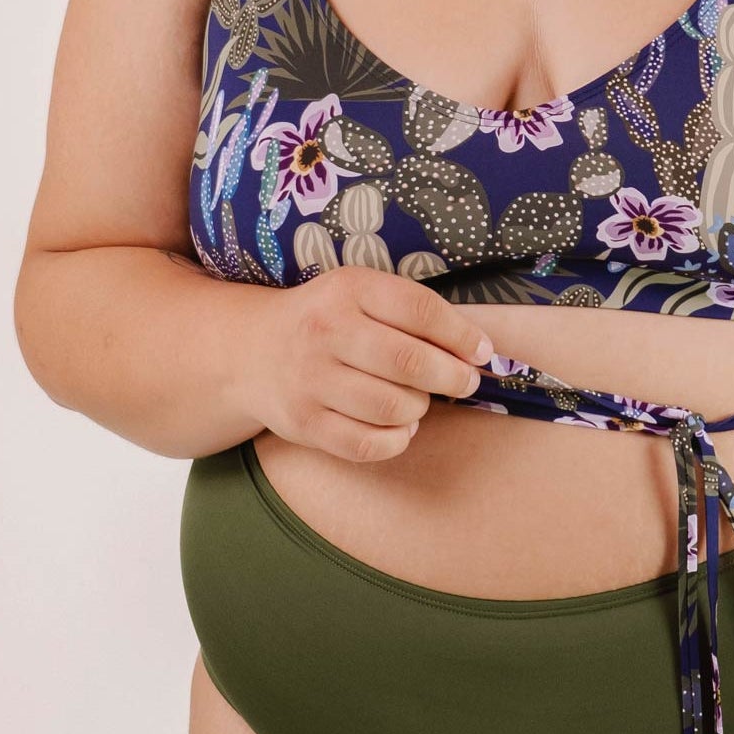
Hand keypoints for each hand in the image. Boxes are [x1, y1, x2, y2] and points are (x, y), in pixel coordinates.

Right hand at [241, 265, 496, 463]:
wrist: (251, 351)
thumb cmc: (327, 320)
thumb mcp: (361, 294)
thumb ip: (413, 313)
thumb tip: (477, 349)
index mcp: (348, 289)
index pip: (420, 310)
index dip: (461, 335)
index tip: (482, 352)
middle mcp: (325, 331)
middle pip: (409, 362)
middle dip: (451, 377)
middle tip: (464, 382)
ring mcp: (310, 379)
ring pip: (392, 407)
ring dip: (419, 408)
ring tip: (418, 401)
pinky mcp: (303, 422)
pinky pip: (367, 444)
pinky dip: (396, 440)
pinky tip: (400, 427)